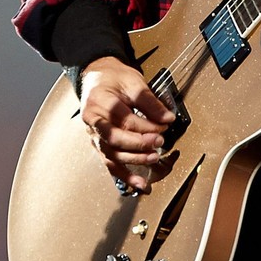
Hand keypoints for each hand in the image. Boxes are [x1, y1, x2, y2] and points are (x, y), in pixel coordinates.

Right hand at [78, 55, 174, 193]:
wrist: (97, 76)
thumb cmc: (113, 78)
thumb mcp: (133, 81)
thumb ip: (150, 101)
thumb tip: (166, 117)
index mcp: (100, 103)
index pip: (125, 119)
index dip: (147, 124)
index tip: (165, 124)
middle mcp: (93, 121)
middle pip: (116, 138)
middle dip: (140, 143)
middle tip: (159, 142)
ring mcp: (94, 135)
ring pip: (112, 154)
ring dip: (134, 160)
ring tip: (153, 159)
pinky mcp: (99, 144)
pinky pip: (110, 163)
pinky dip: (124, 175)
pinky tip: (138, 183)